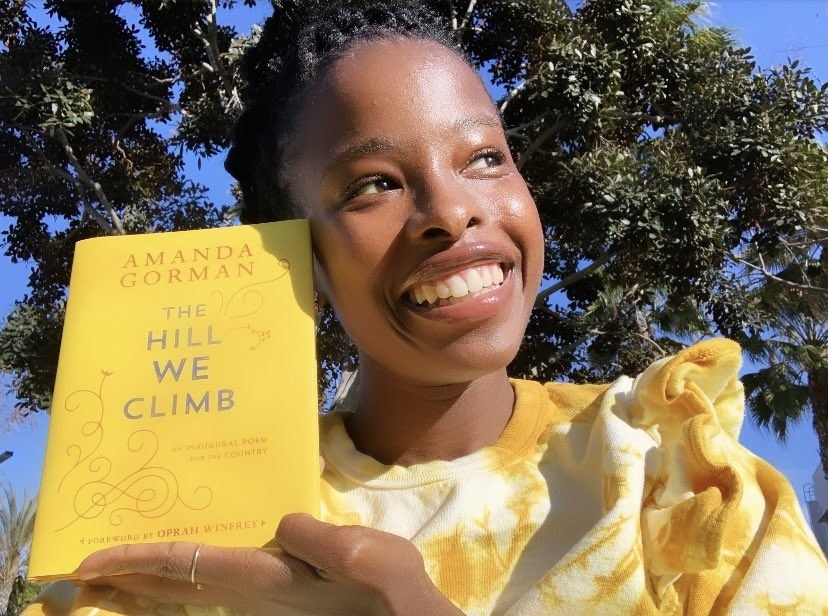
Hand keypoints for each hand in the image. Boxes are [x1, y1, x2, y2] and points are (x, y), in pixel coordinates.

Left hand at [76, 513, 463, 615]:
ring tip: (127, 571)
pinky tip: (194, 568)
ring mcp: (264, 601)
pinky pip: (216, 585)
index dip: (138, 561)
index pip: (186, 565)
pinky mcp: (280, 597)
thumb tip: (279, 526)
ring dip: (155, 581)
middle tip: (87, 574)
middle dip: (131, 580)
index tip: (91, 562)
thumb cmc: (383, 589)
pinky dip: (189, 576)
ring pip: (193, 590)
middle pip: (177, 585)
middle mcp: (252, 595)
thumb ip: (310, 537)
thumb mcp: (356, 553)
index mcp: (263, 580)